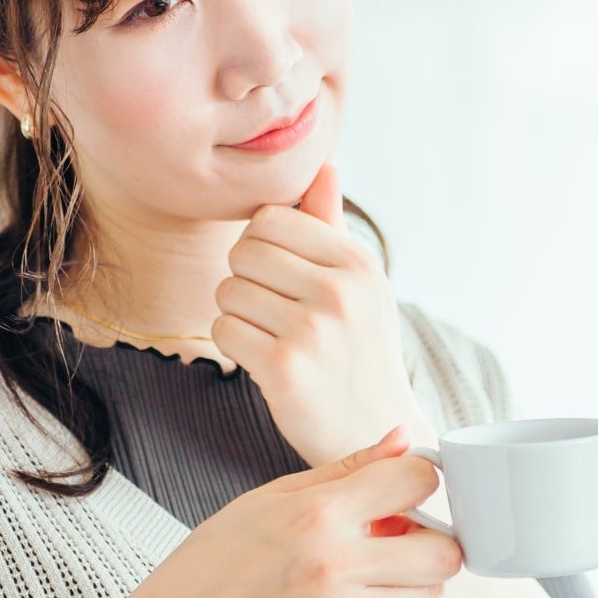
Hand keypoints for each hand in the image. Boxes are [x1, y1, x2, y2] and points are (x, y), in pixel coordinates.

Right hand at [110, 425, 465, 597]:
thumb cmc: (224, 556)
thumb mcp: (275, 496)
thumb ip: (349, 469)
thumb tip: (402, 439)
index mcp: (317, 514)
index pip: (416, 482)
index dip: (420, 481)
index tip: (404, 490)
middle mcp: (334, 566)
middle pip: (444, 553)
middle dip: (432, 540)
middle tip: (402, 538)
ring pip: (429, 595)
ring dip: (411, 580)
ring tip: (367, 571)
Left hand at [210, 160, 432, 469]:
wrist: (375, 429)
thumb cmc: (358, 350)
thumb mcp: (361, 285)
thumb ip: (332, 227)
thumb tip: (324, 167)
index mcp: (358, 263)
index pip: (270, 219)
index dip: (260, 247)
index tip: (278, 278)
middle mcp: (340, 291)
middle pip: (243, 251)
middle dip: (244, 279)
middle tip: (270, 311)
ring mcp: (313, 330)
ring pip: (228, 291)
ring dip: (237, 315)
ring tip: (270, 337)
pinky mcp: (284, 368)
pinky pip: (223, 330)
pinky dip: (233, 345)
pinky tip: (262, 360)